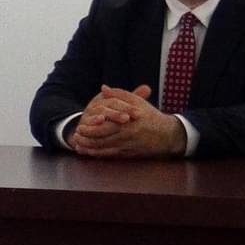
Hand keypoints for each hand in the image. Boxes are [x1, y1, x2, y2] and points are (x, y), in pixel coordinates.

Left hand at [70, 85, 186, 157]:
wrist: (167, 135)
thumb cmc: (150, 116)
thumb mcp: (136, 102)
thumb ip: (119, 94)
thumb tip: (103, 88)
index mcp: (127, 122)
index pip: (105, 126)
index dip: (91, 127)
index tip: (80, 125)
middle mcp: (126, 136)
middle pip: (102, 139)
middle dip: (86, 138)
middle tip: (76, 134)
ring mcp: (127, 147)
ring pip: (104, 149)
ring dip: (89, 147)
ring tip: (77, 143)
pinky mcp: (128, 155)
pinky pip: (109, 156)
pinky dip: (96, 154)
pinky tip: (87, 152)